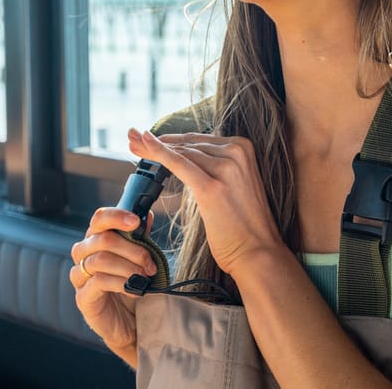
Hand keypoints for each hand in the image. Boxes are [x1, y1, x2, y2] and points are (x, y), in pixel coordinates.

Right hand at [70, 207, 156, 356]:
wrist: (131, 324)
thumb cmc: (133, 287)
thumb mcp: (139, 260)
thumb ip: (140, 238)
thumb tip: (145, 215)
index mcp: (96, 239)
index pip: (99, 218)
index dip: (117, 216)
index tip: (136, 221)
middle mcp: (83, 254)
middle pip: (102, 239)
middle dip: (132, 249)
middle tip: (150, 262)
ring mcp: (79, 276)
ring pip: (100, 260)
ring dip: (128, 267)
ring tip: (145, 277)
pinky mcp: (82, 297)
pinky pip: (99, 281)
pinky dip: (121, 283)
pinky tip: (134, 289)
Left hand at [127, 128, 281, 275]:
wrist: (258, 254)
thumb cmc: (243, 226)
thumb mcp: (234, 186)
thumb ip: (216, 169)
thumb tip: (186, 163)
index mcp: (243, 148)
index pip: (198, 140)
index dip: (170, 139)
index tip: (147, 138)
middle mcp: (237, 152)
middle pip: (187, 143)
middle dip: (156, 141)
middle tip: (132, 138)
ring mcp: (226, 167)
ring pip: (180, 152)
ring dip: (152, 147)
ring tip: (132, 146)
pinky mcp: (212, 186)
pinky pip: (179, 164)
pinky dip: (158, 153)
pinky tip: (143, 147)